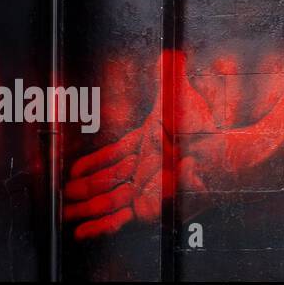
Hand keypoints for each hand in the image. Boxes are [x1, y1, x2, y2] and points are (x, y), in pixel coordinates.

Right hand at [64, 51, 212, 239]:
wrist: (222, 153)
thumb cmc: (204, 128)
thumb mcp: (180, 99)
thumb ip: (171, 76)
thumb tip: (169, 53)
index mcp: (146, 145)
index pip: (113, 155)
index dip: (93, 163)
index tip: (72, 170)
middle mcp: (143, 168)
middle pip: (106, 181)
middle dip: (82, 189)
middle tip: (61, 194)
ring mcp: (145, 189)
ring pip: (108, 201)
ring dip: (85, 207)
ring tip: (65, 212)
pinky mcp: (149, 207)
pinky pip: (119, 219)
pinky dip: (100, 226)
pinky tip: (82, 231)